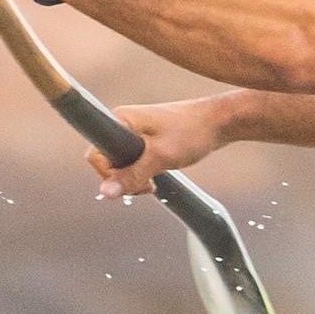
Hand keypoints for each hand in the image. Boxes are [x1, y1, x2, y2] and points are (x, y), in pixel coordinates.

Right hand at [88, 97, 234, 197]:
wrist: (218, 123)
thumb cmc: (191, 133)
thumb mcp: (160, 157)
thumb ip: (132, 175)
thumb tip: (105, 192)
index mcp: (120, 120)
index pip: (96, 155)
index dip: (108, 174)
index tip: (132, 182)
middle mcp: (122, 124)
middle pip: (107, 162)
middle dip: (124, 180)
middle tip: (148, 186)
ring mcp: (133, 132)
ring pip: (120, 165)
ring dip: (134, 179)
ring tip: (154, 183)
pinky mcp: (143, 141)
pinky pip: (132, 162)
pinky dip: (141, 174)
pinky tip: (155, 178)